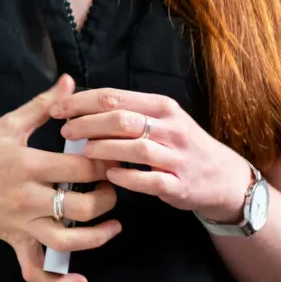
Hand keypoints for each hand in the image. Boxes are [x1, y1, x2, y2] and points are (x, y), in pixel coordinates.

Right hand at [0, 74, 119, 281]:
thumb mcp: (7, 124)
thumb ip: (42, 105)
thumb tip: (69, 82)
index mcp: (28, 165)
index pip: (81, 168)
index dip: (106, 163)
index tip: (116, 156)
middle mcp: (27, 198)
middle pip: (82, 207)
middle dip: (108, 198)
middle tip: (113, 186)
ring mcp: (21, 224)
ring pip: (67, 242)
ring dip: (98, 237)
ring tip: (113, 225)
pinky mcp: (15, 242)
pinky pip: (36, 271)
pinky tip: (80, 280)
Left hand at [52, 87, 254, 221]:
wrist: (223, 177)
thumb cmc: (180, 145)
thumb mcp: (161, 119)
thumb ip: (127, 111)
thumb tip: (80, 104)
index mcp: (161, 106)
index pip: (114, 97)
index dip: (81, 101)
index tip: (57, 108)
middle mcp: (170, 127)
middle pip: (121, 119)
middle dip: (87, 123)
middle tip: (65, 130)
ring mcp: (176, 156)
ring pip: (135, 147)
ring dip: (104, 148)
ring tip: (83, 151)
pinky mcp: (179, 184)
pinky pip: (150, 180)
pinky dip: (127, 177)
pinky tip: (109, 175)